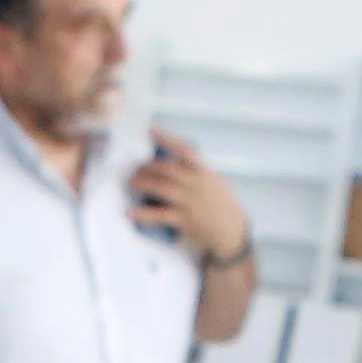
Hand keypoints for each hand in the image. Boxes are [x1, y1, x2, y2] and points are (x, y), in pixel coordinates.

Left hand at [128, 132, 248, 268]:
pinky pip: (159, 215)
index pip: (185, 150)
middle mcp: (197, 185)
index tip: (151, 131)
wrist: (231, 232)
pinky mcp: (184, 221)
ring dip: (143, 183)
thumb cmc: (221, 205)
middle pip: (167, 170)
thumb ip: (196, 171)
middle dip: (148, 167)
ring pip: (161, 188)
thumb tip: (173, 161)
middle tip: (136, 168)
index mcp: (205, 173)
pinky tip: (130, 212)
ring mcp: (190, 203)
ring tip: (132, 182)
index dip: (168, 139)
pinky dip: (143, 214)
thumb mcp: (214, 182)